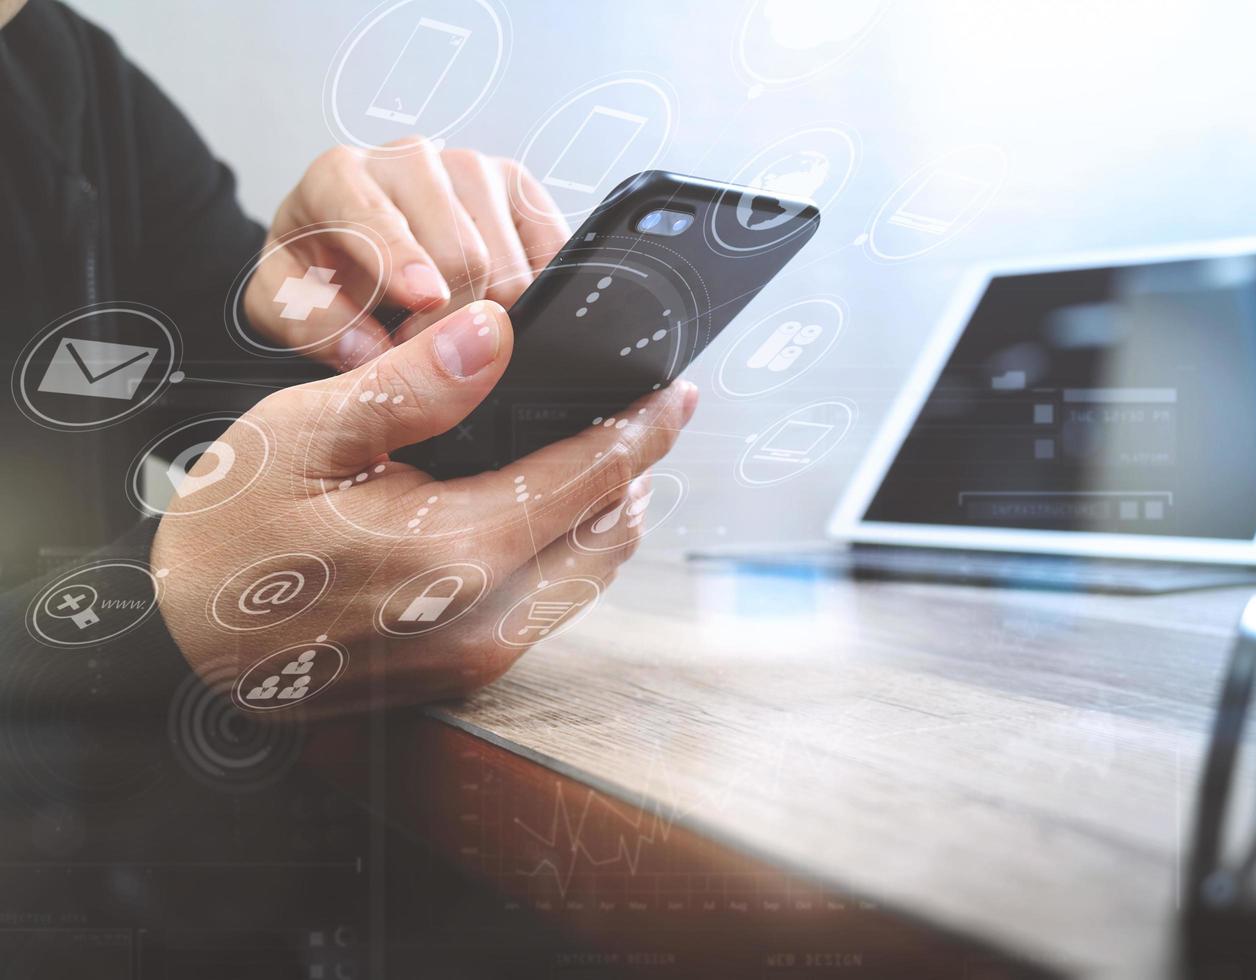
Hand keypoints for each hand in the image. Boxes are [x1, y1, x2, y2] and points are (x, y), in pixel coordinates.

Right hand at [151, 299, 695, 717]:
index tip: (679, 392)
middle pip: (611, 532)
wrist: (182, 646)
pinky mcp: (467, 675)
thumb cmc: (232, 534)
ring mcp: (480, 656)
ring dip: (606, 512)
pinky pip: (553, 606)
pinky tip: (544, 511)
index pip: (592, 476)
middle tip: (637, 414)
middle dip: (635, 468)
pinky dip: (569, 552)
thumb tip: (498, 334)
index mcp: (456, 550)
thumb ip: (413, 385)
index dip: (644, 426)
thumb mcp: (304, 436)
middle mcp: (487, 618)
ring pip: (590, 575)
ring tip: (598, 454)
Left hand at [244, 138, 570, 369]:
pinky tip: (503, 311)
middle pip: (459, 250)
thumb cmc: (323, 272)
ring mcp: (474, 169)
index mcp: (339, 177)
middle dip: (450, 320)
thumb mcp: (286, 304)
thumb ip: (313, 324)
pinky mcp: (522, 190)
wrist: (351, 248)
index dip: (404, 261)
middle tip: (426, 354)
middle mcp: (411, 159)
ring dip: (490, 315)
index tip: (426, 300)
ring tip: (454, 329)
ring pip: (508, 261)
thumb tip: (372, 347)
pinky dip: (534, 293)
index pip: (375, 214)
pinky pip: (550, 251)